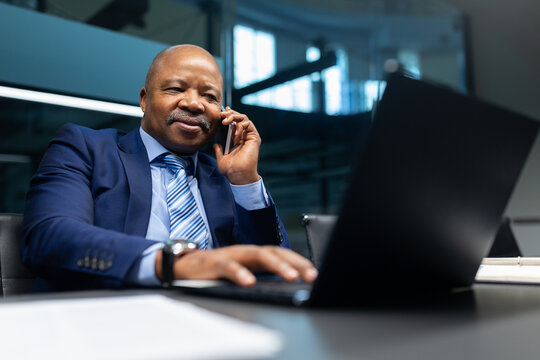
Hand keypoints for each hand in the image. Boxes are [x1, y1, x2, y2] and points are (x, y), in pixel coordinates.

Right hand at [157, 245, 317, 286]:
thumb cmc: (216, 270)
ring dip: (276, 265)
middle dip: (295, 263)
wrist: (184, 266)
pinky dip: (240, 274)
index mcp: (254, 255)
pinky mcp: (215, 263)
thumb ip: (260, 275)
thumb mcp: (243, 272)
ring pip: (257, 255)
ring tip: (291, 276)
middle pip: (274, 251)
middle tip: (310, 275)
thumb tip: (285, 283)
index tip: (314, 274)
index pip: (281, 254)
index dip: (299, 262)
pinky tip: (249, 282)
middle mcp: (245, 252)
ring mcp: (231, 255)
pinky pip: (229, 267)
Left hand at [213, 107, 260, 184]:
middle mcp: (245, 137)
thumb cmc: (231, 170)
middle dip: (230, 114)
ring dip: (233, 117)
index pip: (235, 124)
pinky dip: (240, 125)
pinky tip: (234, 134)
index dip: (229, 116)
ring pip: (244, 118)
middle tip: (221, 115)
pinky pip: (248, 124)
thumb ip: (219, 151)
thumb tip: (216, 145)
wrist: (238, 175)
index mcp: (239, 141)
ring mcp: (250, 136)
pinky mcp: (254, 137)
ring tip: (225, 122)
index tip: (221, 113)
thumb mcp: (221, 159)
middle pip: (240, 118)